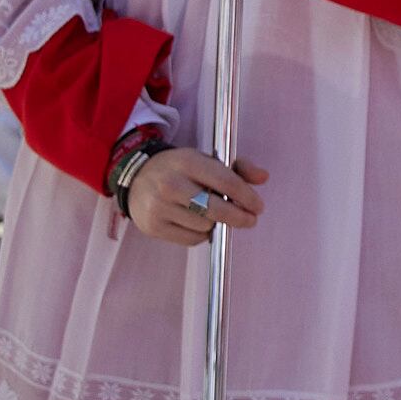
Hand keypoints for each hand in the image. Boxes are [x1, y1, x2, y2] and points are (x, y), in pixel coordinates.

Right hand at [124, 147, 267, 246]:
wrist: (137, 176)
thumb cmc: (179, 169)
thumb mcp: (205, 160)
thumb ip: (238, 168)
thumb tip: (263, 177)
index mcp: (187, 162)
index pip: (226, 181)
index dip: (247, 197)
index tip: (258, 207)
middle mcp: (171, 184)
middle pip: (216, 209)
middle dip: (238, 217)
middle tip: (249, 219)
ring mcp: (159, 207)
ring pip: (205, 226)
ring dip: (215, 224)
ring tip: (210, 214)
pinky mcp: (153, 226)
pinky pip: (191, 239)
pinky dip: (201, 234)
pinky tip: (196, 223)